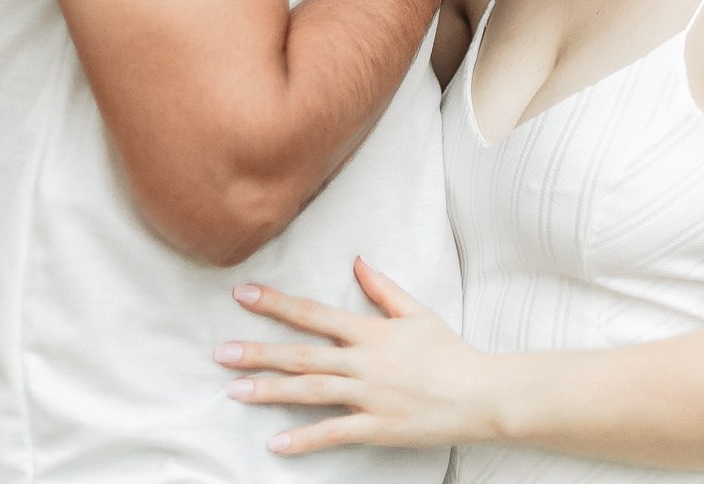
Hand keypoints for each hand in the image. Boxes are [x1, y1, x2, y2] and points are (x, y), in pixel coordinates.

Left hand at [215, 257, 502, 455]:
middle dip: (259, 352)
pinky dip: (304, 439)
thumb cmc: (450, 351)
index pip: (315, 314)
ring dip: (270, 391)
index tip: (243, 294)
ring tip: (234, 390)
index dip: (277, 304)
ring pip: (311, 392)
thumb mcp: (417, 312)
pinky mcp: (378, 427)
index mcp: (371, 332)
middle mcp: (365, 362)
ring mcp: (370, 396)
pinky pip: (335, 433)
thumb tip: (356, 261)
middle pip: (303, 355)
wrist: (483, 393)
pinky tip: (276, 443)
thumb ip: (382, 288)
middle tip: (221, 352)